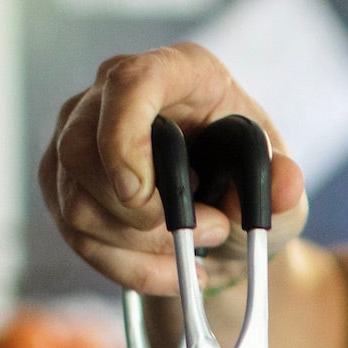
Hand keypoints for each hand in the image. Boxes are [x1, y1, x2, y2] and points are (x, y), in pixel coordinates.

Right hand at [37, 44, 310, 297]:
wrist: (224, 223)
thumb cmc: (245, 188)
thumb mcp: (279, 187)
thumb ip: (283, 186)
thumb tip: (285, 184)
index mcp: (178, 74)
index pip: (129, 82)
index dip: (124, 136)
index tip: (142, 191)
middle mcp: (112, 96)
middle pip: (82, 151)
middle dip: (141, 214)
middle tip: (205, 233)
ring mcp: (79, 138)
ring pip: (76, 203)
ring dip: (140, 246)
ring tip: (194, 254)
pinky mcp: (62, 184)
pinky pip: (77, 237)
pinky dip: (128, 269)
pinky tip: (169, 273)